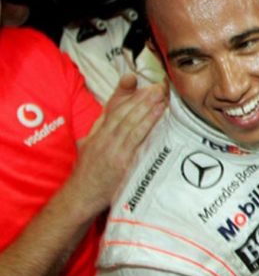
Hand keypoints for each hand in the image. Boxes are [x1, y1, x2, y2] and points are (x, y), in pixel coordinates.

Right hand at [68, 74, 166, 215]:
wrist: (80, 197)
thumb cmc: (89, 175)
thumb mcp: (90, 149)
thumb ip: (101, 133)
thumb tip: (112, 120)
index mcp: (96, 133)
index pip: (110, 108)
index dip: (122, 92)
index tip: (133, 78)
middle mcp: (102, 137)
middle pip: (123, 111)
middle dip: (141, 96)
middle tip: (157, 85)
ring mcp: (111, 148)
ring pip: (130, 121)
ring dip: (147, 106)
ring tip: (161, 95)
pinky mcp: (120, 160)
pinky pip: (136, 138)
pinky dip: (147, 123)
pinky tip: (159, 114)